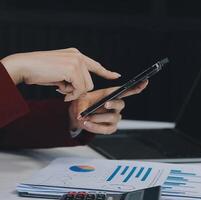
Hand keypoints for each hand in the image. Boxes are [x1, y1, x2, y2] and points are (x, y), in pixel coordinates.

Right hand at [1, 48, 119, 100]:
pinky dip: (70, 94)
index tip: (116, 76)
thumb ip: (73, 77)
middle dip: (78, 91)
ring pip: (86, 87)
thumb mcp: (60, 73)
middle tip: (63, 91)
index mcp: (75, 55)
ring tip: (59, 88)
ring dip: (73, 93)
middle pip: (90, 83)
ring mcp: (77, 61)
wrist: (24, 66)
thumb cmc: (38, 71)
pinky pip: (79, 89)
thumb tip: (81, 91)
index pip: (95, 65)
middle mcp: (78, 56)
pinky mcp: (73, 69)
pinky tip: (59, 89)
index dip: (106, 72)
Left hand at [69, 80, 147, 133]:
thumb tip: (85, 111)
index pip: (127, 91)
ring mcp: (114, 117)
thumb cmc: (81, 104)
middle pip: (121, 104)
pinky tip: (87, 123)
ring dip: (99, 117)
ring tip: (87, 117)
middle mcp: (115, 106)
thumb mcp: (81, 98)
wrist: (76, 116)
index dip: (137, 86)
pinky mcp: (110, 128)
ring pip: (113, 117)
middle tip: (105, 104)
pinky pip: (106, 129)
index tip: (145, 81)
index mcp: (111, 95)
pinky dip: (96, 127)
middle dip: (114, 104)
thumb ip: (84, 103)